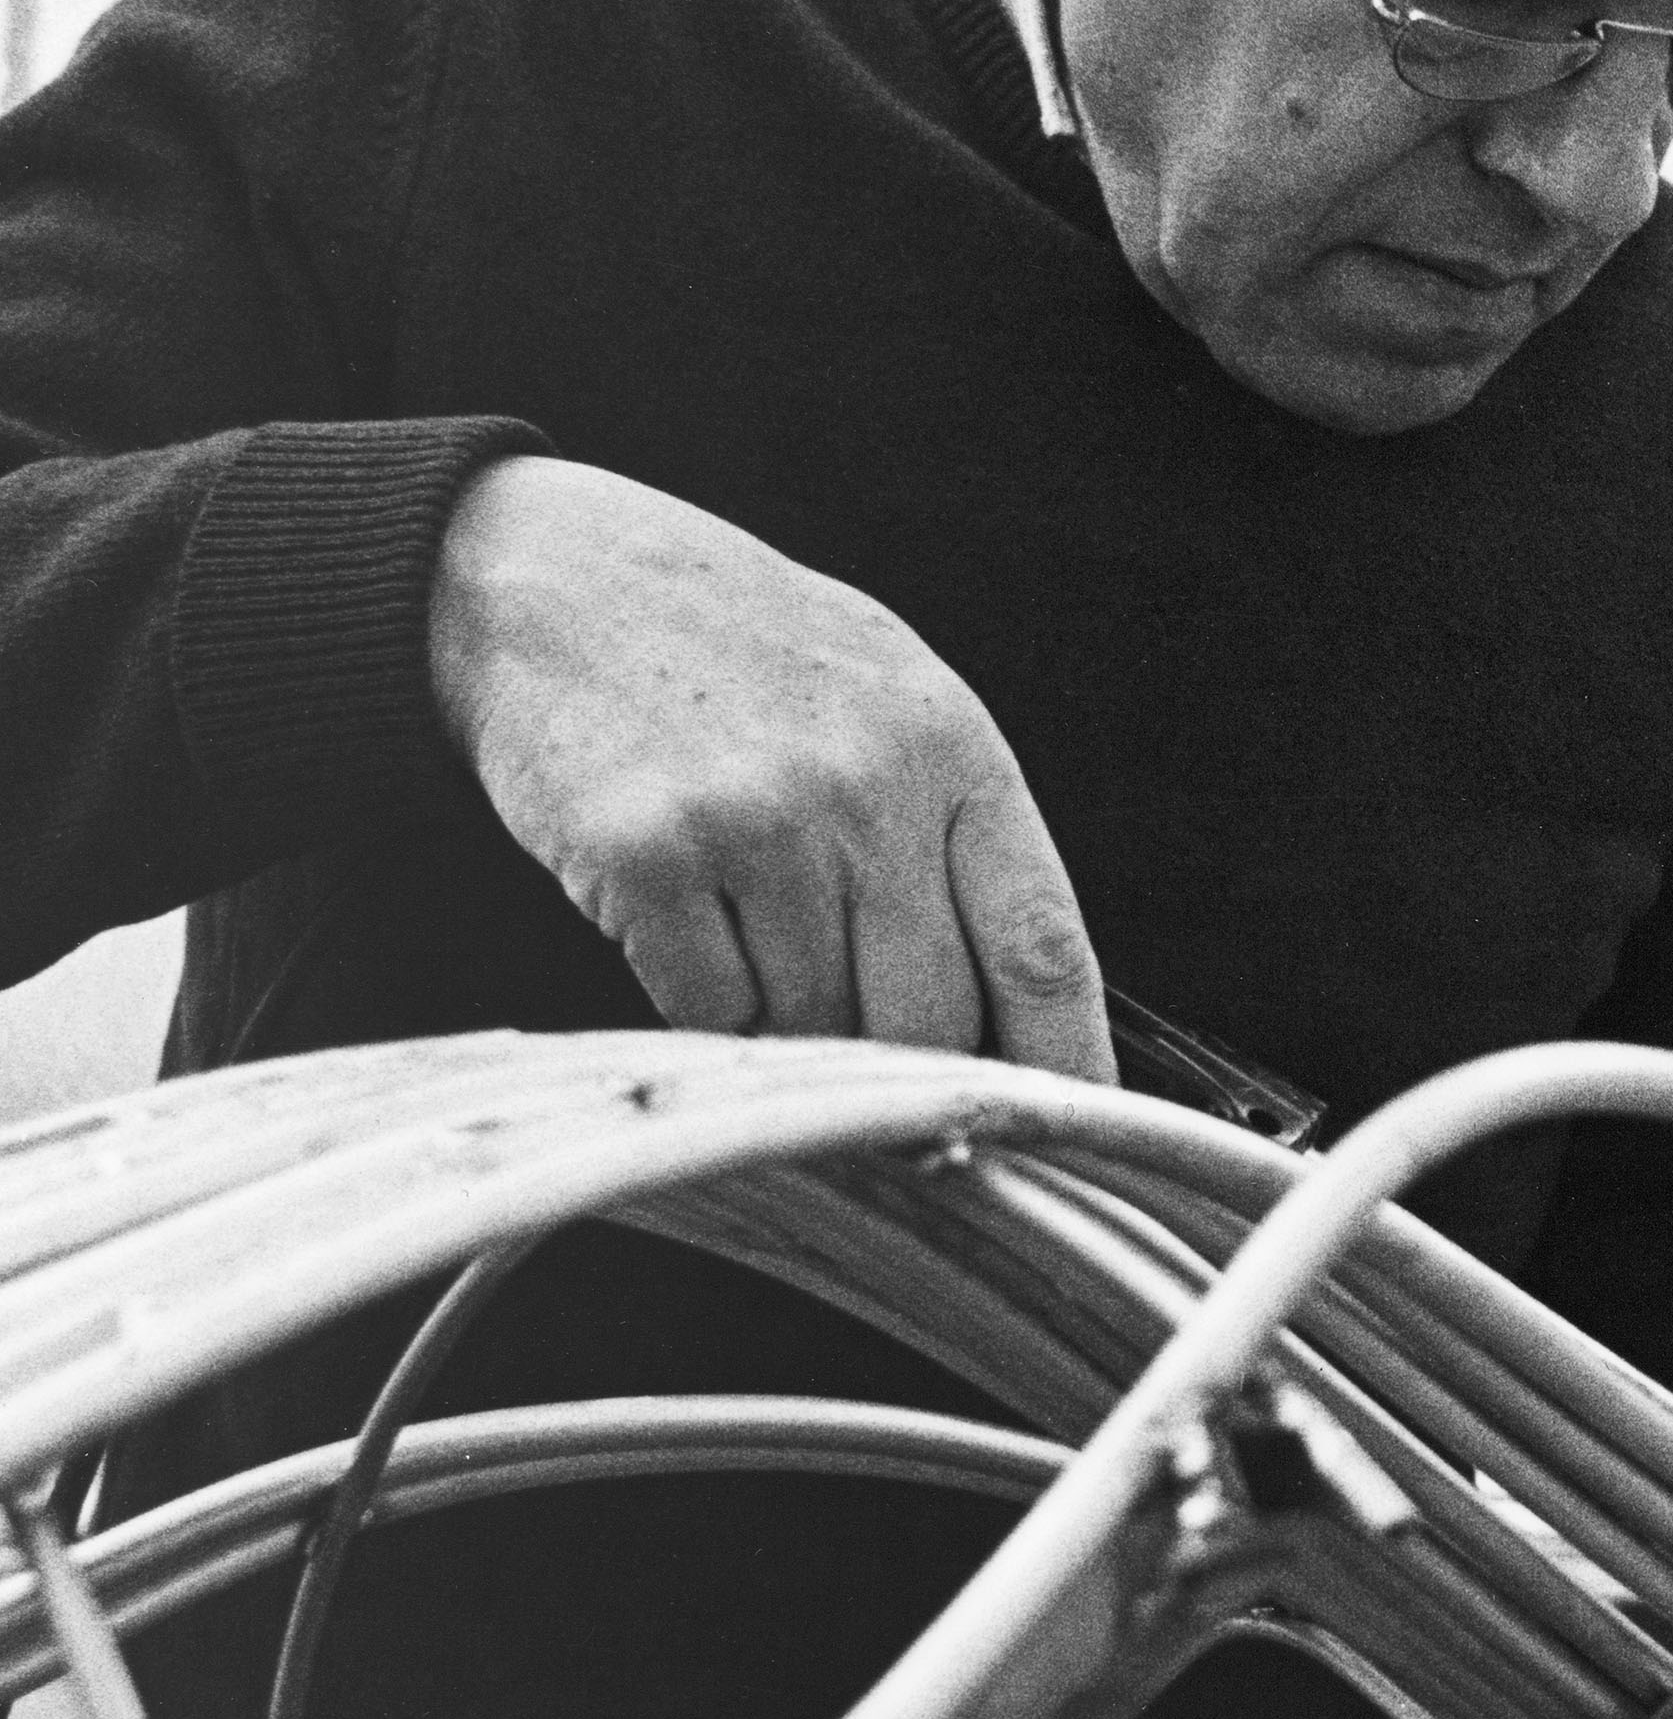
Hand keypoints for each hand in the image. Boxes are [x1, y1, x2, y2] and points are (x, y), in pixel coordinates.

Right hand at [428, 456, 1113, 1079]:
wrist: (554, 575)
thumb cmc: (737, 657)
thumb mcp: (886, 703)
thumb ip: (954, 841)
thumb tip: (1017, 1025)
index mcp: (951, 747)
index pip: (1045, 948)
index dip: (1069, 1068)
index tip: (1073, 1143)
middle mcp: (867, 784)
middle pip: (931, 1023)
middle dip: (901, 1058)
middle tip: (854, 1021)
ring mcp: (757, 820)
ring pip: (815, 1031)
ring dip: (788, 1019)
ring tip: (747, 918)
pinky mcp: (646, 857)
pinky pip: (709, 1017)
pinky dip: (699, 1005)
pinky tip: (679, 913)